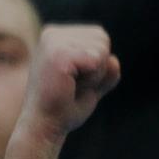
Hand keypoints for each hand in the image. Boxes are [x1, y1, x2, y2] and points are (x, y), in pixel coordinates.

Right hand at [18, 24, 120, 147]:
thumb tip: (113, 60)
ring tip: (71, 86)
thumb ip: (106, 69)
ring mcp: (53, 42)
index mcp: (57, 35)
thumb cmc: (65, 106)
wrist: (44, 125)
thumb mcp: (93, 84)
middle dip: (98, 68)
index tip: (75, 80)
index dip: (98, 64)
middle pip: (102, 39)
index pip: (100, 36)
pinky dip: (91, 78)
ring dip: (95, 74)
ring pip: (101, 48)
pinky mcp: (58, 54)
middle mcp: (52, 33)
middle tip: (74, 85)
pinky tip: (71, 86)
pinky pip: (96, 60)